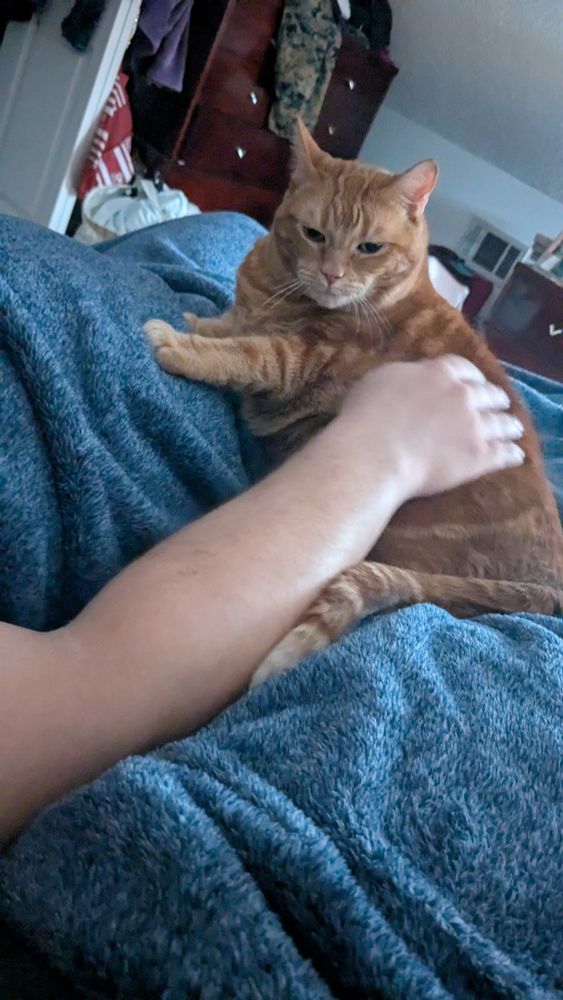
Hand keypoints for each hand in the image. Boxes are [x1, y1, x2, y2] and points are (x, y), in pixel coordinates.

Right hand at [337, 355, 523, 500]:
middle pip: (489, 393)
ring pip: (502, 422)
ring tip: (514, 429)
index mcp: (440, 373)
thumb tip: (412, 378)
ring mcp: (475, 426)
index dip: (472, 376)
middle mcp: (463, 395)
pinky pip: (503, 453)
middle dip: (495, 398)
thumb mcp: (380, 379)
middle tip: (498, 403)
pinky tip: (516, 455)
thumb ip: (406, 376)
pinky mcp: (479, 456)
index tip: (475, 382)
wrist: (374, 454)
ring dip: (509, 424)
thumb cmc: (366, 416)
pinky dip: (512, 453)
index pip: (465, 369)